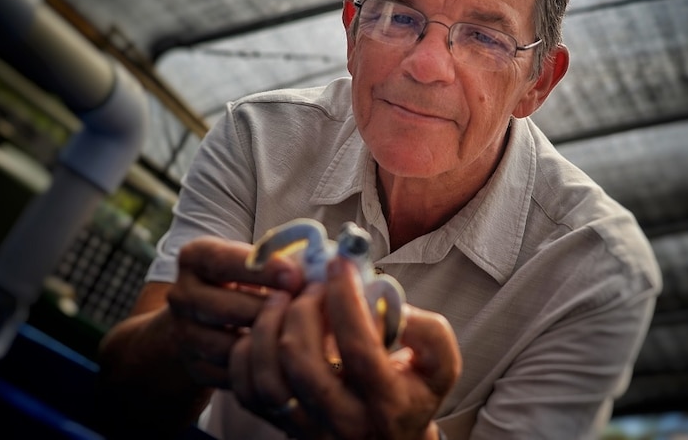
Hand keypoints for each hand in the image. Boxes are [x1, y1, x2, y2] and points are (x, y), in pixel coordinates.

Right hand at [166, 235, 305, 388]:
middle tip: (304, 310)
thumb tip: (319, 268)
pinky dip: (258, 368)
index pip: (224, 261)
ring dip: (265, 341)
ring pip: (226, 345)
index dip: (262, 270)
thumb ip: (280, 260)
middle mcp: (181, 294)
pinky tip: (282, 358)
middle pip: (224, 307)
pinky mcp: (194, 366)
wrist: (208, 319)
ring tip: (296, 334)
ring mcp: (183, 333)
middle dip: (269, 310)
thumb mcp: (255, 262)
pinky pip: (229, 372)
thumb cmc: (246, 281)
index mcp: (196, 256)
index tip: (296, 276)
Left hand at [229, 257, 461, 439]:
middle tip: (313, 284)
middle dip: (303, 308)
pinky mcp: (281, 425)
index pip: (358, 348)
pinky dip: (248, 352)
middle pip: (302, 361)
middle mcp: (344, 422)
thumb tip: (384, 300)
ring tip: (284, 298)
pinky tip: (268, 328)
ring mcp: (307, 428)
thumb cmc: (414, 387)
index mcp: (388, 403)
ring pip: (268, 377)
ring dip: (269, 326)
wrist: (392, 437)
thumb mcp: (440, 361)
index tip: (340, 264)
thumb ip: (426, 330)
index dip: (345, 300)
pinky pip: (247, 389)